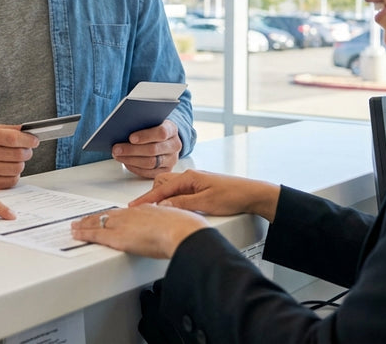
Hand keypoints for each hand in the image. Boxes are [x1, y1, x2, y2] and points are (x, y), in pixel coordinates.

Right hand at [0, 125, 39, 189]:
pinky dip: (14, 175)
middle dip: (27, 152)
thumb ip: (10, 130)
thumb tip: (29, 132)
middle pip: (18, 154)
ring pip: (17, 168)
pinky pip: (12, 181)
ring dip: (21, 164)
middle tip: (26, 150)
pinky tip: (7, 170)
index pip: (12, 138)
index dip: (27, 140)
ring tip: (14, 160)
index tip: (34, 140)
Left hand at [71, 205, 208, 257]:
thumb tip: (173, 227)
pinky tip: (76, 234)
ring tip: (76, 226)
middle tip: (85, 219)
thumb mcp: (179, 220)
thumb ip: (170, 223)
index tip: (110, 216)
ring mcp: (124, 224)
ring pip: (99, 222)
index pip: (126, 212)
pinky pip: (96, 234)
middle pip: (109, 214)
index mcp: (148, 209)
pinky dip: (84, 233)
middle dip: (96, 217)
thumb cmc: (186, 229)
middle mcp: (133, 213)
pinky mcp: (118, 237)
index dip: (115, 215)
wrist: (183, 232)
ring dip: (86, 224)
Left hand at [111, 119, 182, 177]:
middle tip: (116, 148)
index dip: (145, 136)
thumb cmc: (153, 128)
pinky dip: (135, 168)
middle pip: (153, 150)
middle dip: (132, 150)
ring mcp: (171, 159)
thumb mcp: (150, 121)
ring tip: (117, 155)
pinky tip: (125, 162)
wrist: (164, 139)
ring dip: (131, 160)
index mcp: (172, 129)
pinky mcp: (166, 170)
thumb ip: (140, 122)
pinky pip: (149, 172)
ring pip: (150, 163)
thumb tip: (122, 128)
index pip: (162, 132)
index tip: (131, 138)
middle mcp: (175, 145)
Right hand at [130, 169, 281, 220]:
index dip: (146, 199)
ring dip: (162, 196)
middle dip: (152, 195)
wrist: (252, 194)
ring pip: (170, 186)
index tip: (134, 206)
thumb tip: (163, 205)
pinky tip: (173, 206)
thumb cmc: (233, 196)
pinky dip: (171, 197)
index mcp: (189, 177)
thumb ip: (182, 203)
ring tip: (158, 209)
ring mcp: (195, 181)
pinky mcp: (200, 187)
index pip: (161, 189)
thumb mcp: (205, 203)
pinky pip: (179, 190)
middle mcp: (190, 176)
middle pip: (162, 183)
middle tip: (145, 209)